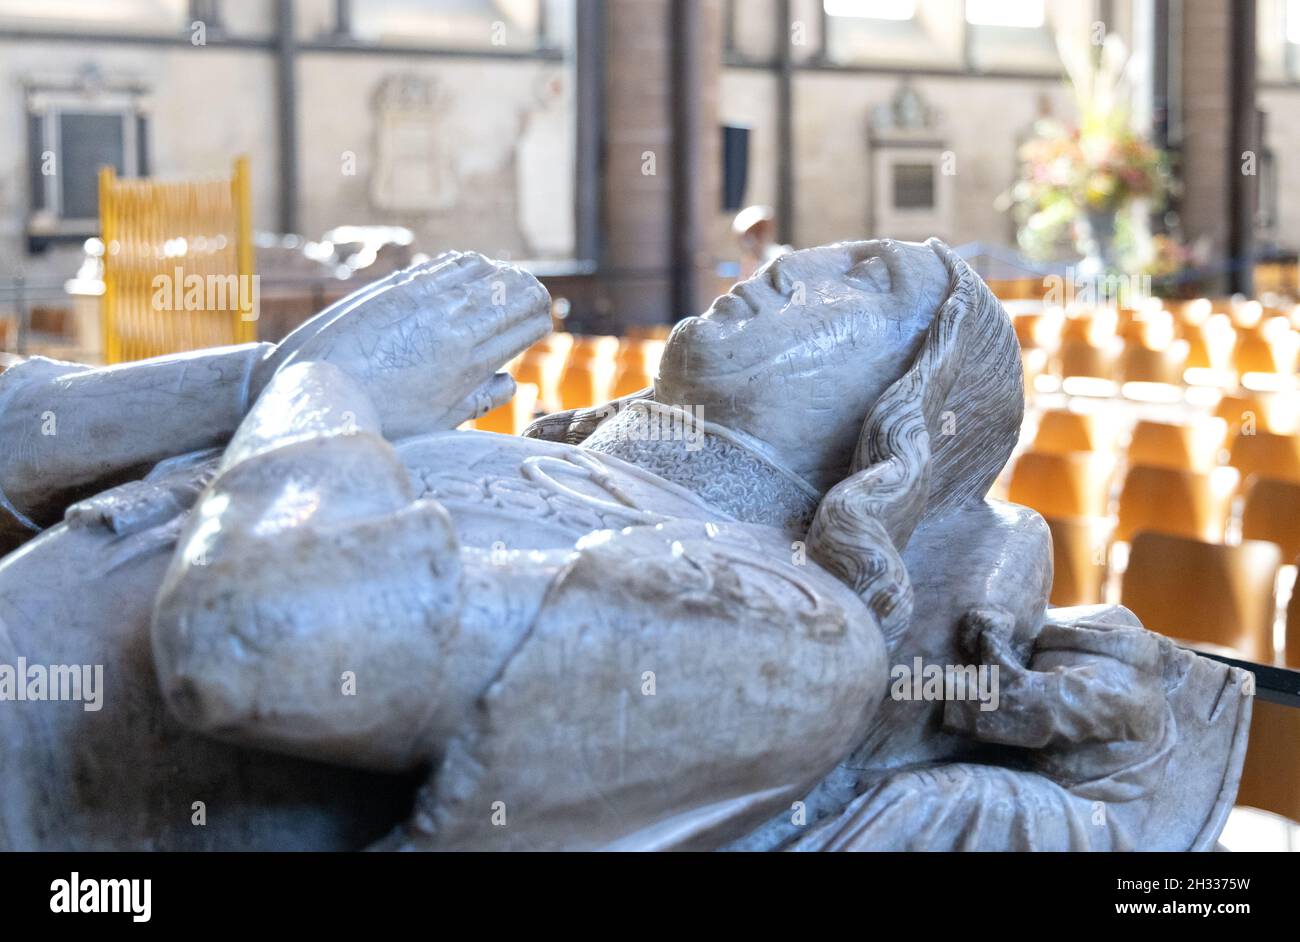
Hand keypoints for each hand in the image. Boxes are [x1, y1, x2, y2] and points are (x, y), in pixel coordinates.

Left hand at [273, 252, 551, 437]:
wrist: (318, 393)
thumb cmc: (377, 418)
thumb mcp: (436, 422)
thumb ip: (478, 400)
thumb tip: (510, 383)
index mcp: (471, 366)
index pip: (524, 326)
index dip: (539, 319)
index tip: (540, 319)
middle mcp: (457, 329)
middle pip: (512, 296)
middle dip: (528, 294)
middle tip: (533, 294)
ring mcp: (428, 303)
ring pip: (485, 274)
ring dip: (501, 275)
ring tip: (507, 278)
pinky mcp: (400, 287)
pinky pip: (449, 264)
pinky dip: (468, 263)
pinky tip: (473, 264)